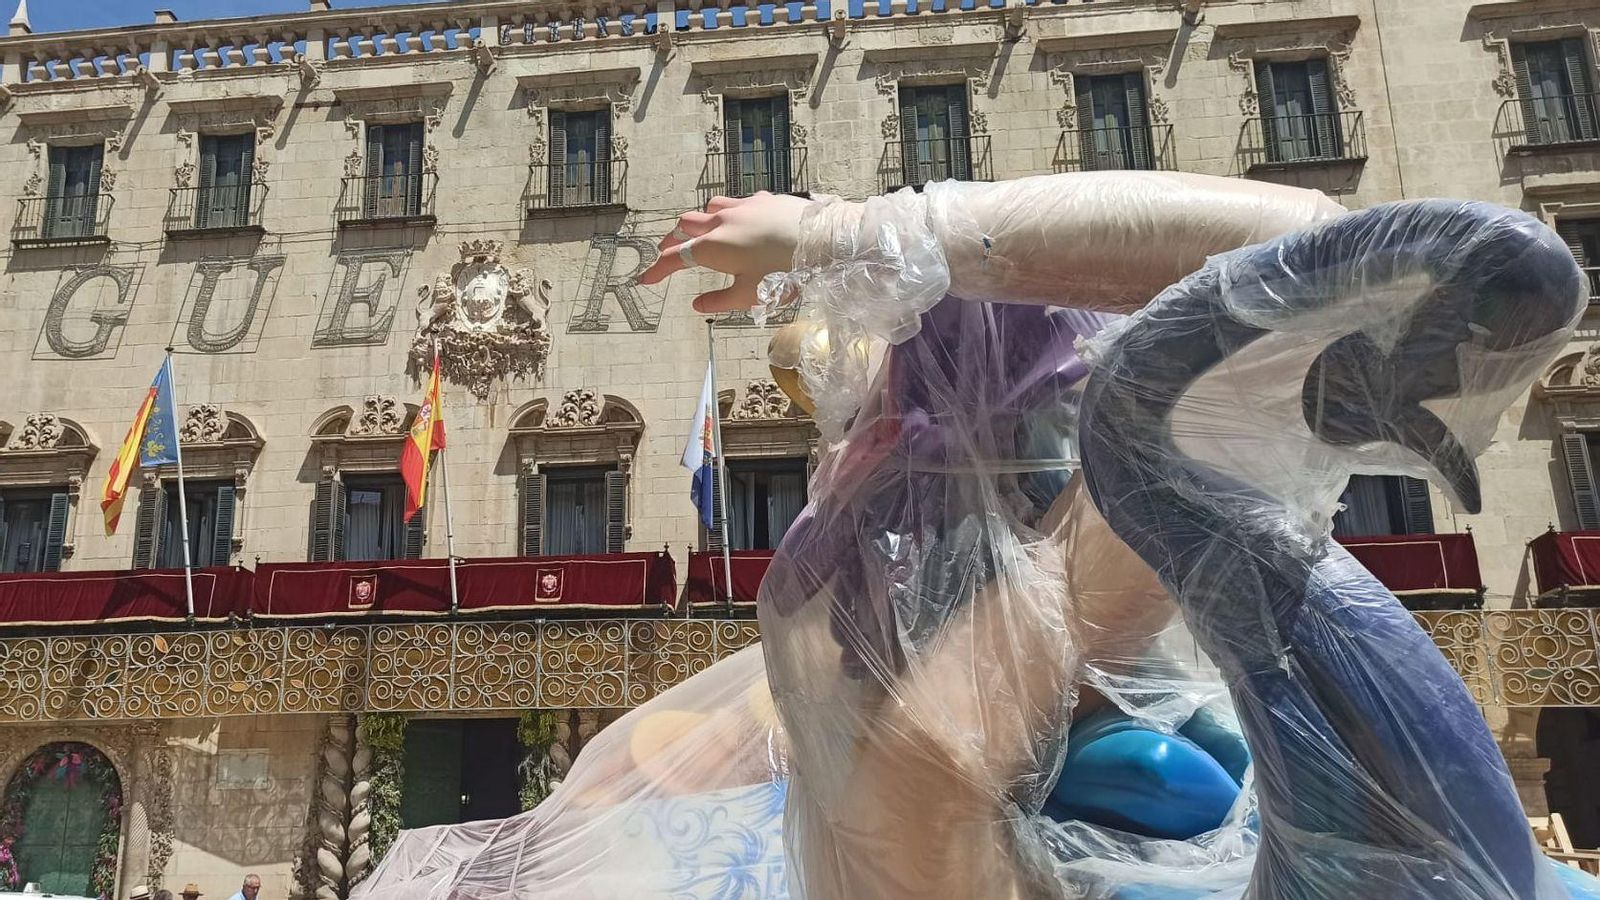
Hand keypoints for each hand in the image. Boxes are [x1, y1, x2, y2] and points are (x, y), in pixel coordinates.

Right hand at [639, 192, 812, 312]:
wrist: (819, 240)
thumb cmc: (783, 272)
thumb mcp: (750, 296)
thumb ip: (720, 301)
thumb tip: (696, 306)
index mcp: (712, 247)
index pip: (675, 258)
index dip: (658, 270)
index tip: (646, 279)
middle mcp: (720, 221)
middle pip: (684, 226)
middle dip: (672, 240)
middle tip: (667, 252)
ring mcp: (741, 206)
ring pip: (708, 208)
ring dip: (698, 221)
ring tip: (699, 232)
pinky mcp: (762, 199)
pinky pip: (736, 202)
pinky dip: (727, 212)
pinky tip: (739, 220)